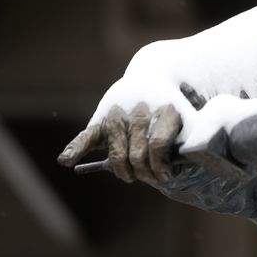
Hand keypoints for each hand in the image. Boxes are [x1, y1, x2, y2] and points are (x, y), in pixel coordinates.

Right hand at [58, 103, 181, 184]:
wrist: (153, 76)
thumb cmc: (173, 109)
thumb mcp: (189, 120)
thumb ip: (188, 141)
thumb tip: (179, 168)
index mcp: (165, 110)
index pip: (157, 144)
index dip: (162, 165)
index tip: (168, 175)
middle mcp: (139, 110)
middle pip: (138, 154)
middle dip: (146, 173)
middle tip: (154, 180)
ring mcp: (118, 113)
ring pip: (118, 154)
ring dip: (125, 172)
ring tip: (134, 177)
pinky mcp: (101, 119)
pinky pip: (87, 136)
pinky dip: (75, 148)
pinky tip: (66, 159)